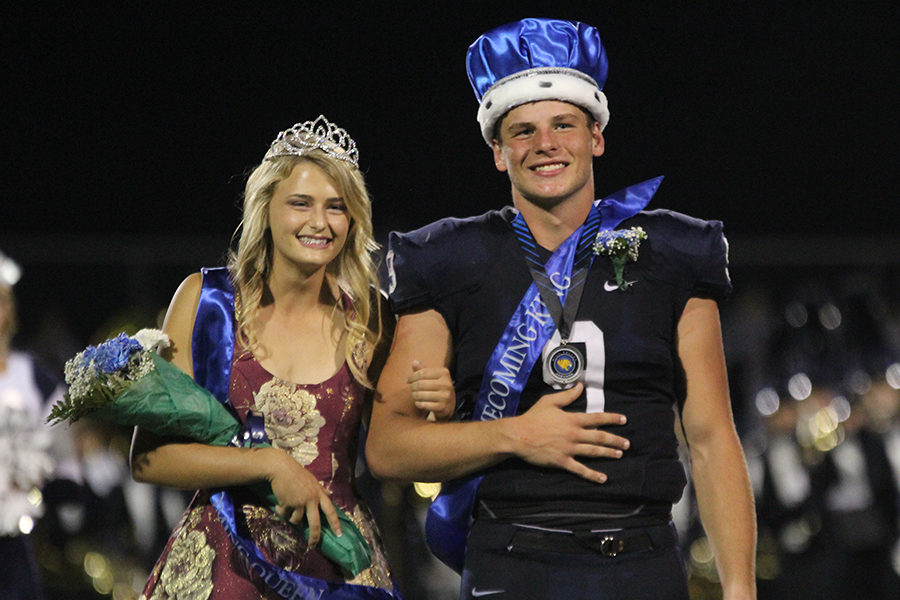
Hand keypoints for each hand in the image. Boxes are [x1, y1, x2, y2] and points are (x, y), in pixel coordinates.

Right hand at [262, 448, 341, 545]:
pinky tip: (279, 504)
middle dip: (314, 537)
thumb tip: (329, 495)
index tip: (339, 535)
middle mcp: (312, 499)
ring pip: (296, 521)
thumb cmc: (297, 474)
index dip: (335, 524)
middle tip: (312, 545)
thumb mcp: (313, 481)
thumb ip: (321, 490)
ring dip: (291, 518)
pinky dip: (281, 511)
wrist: (282, 469)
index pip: (330, 511)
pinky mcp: (289, 504)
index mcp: (320, 494)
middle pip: (315, 523)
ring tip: (287, 508)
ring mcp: (300, 502)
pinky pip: (285, 514)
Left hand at [407, 360, 455, 421]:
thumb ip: (423, 370)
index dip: (412, 376)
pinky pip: (424, 405)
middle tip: (411, 388)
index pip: (422, 373)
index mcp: (444, 373)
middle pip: (420, 384)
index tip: (407, 380)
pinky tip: (418, 403)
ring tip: (414, 395)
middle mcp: (446, 383)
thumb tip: (414, 362)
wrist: (449, 405)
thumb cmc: (437, 388)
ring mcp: (445, 396)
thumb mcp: (432, 377)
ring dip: (414, 395)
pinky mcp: (442, 407)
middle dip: (412, 386)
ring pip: (421, 395)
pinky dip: (418, 404)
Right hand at [510, 383, 629, 483]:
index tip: (624, 420)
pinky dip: (592, 475)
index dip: (612, 419)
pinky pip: (580, 469)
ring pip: (593, 452)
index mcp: (572, 419)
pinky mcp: (562, 461)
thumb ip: (567, 395)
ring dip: (608, 453)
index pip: (597, 418)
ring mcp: (569, 449)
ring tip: (620, 455)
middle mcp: (574, 434)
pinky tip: (603, 478)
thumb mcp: (549, 402)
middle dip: (615, 440)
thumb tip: (580, 386)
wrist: (519, 436)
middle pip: (600, 437)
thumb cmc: (533, 417)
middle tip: (627, 444)